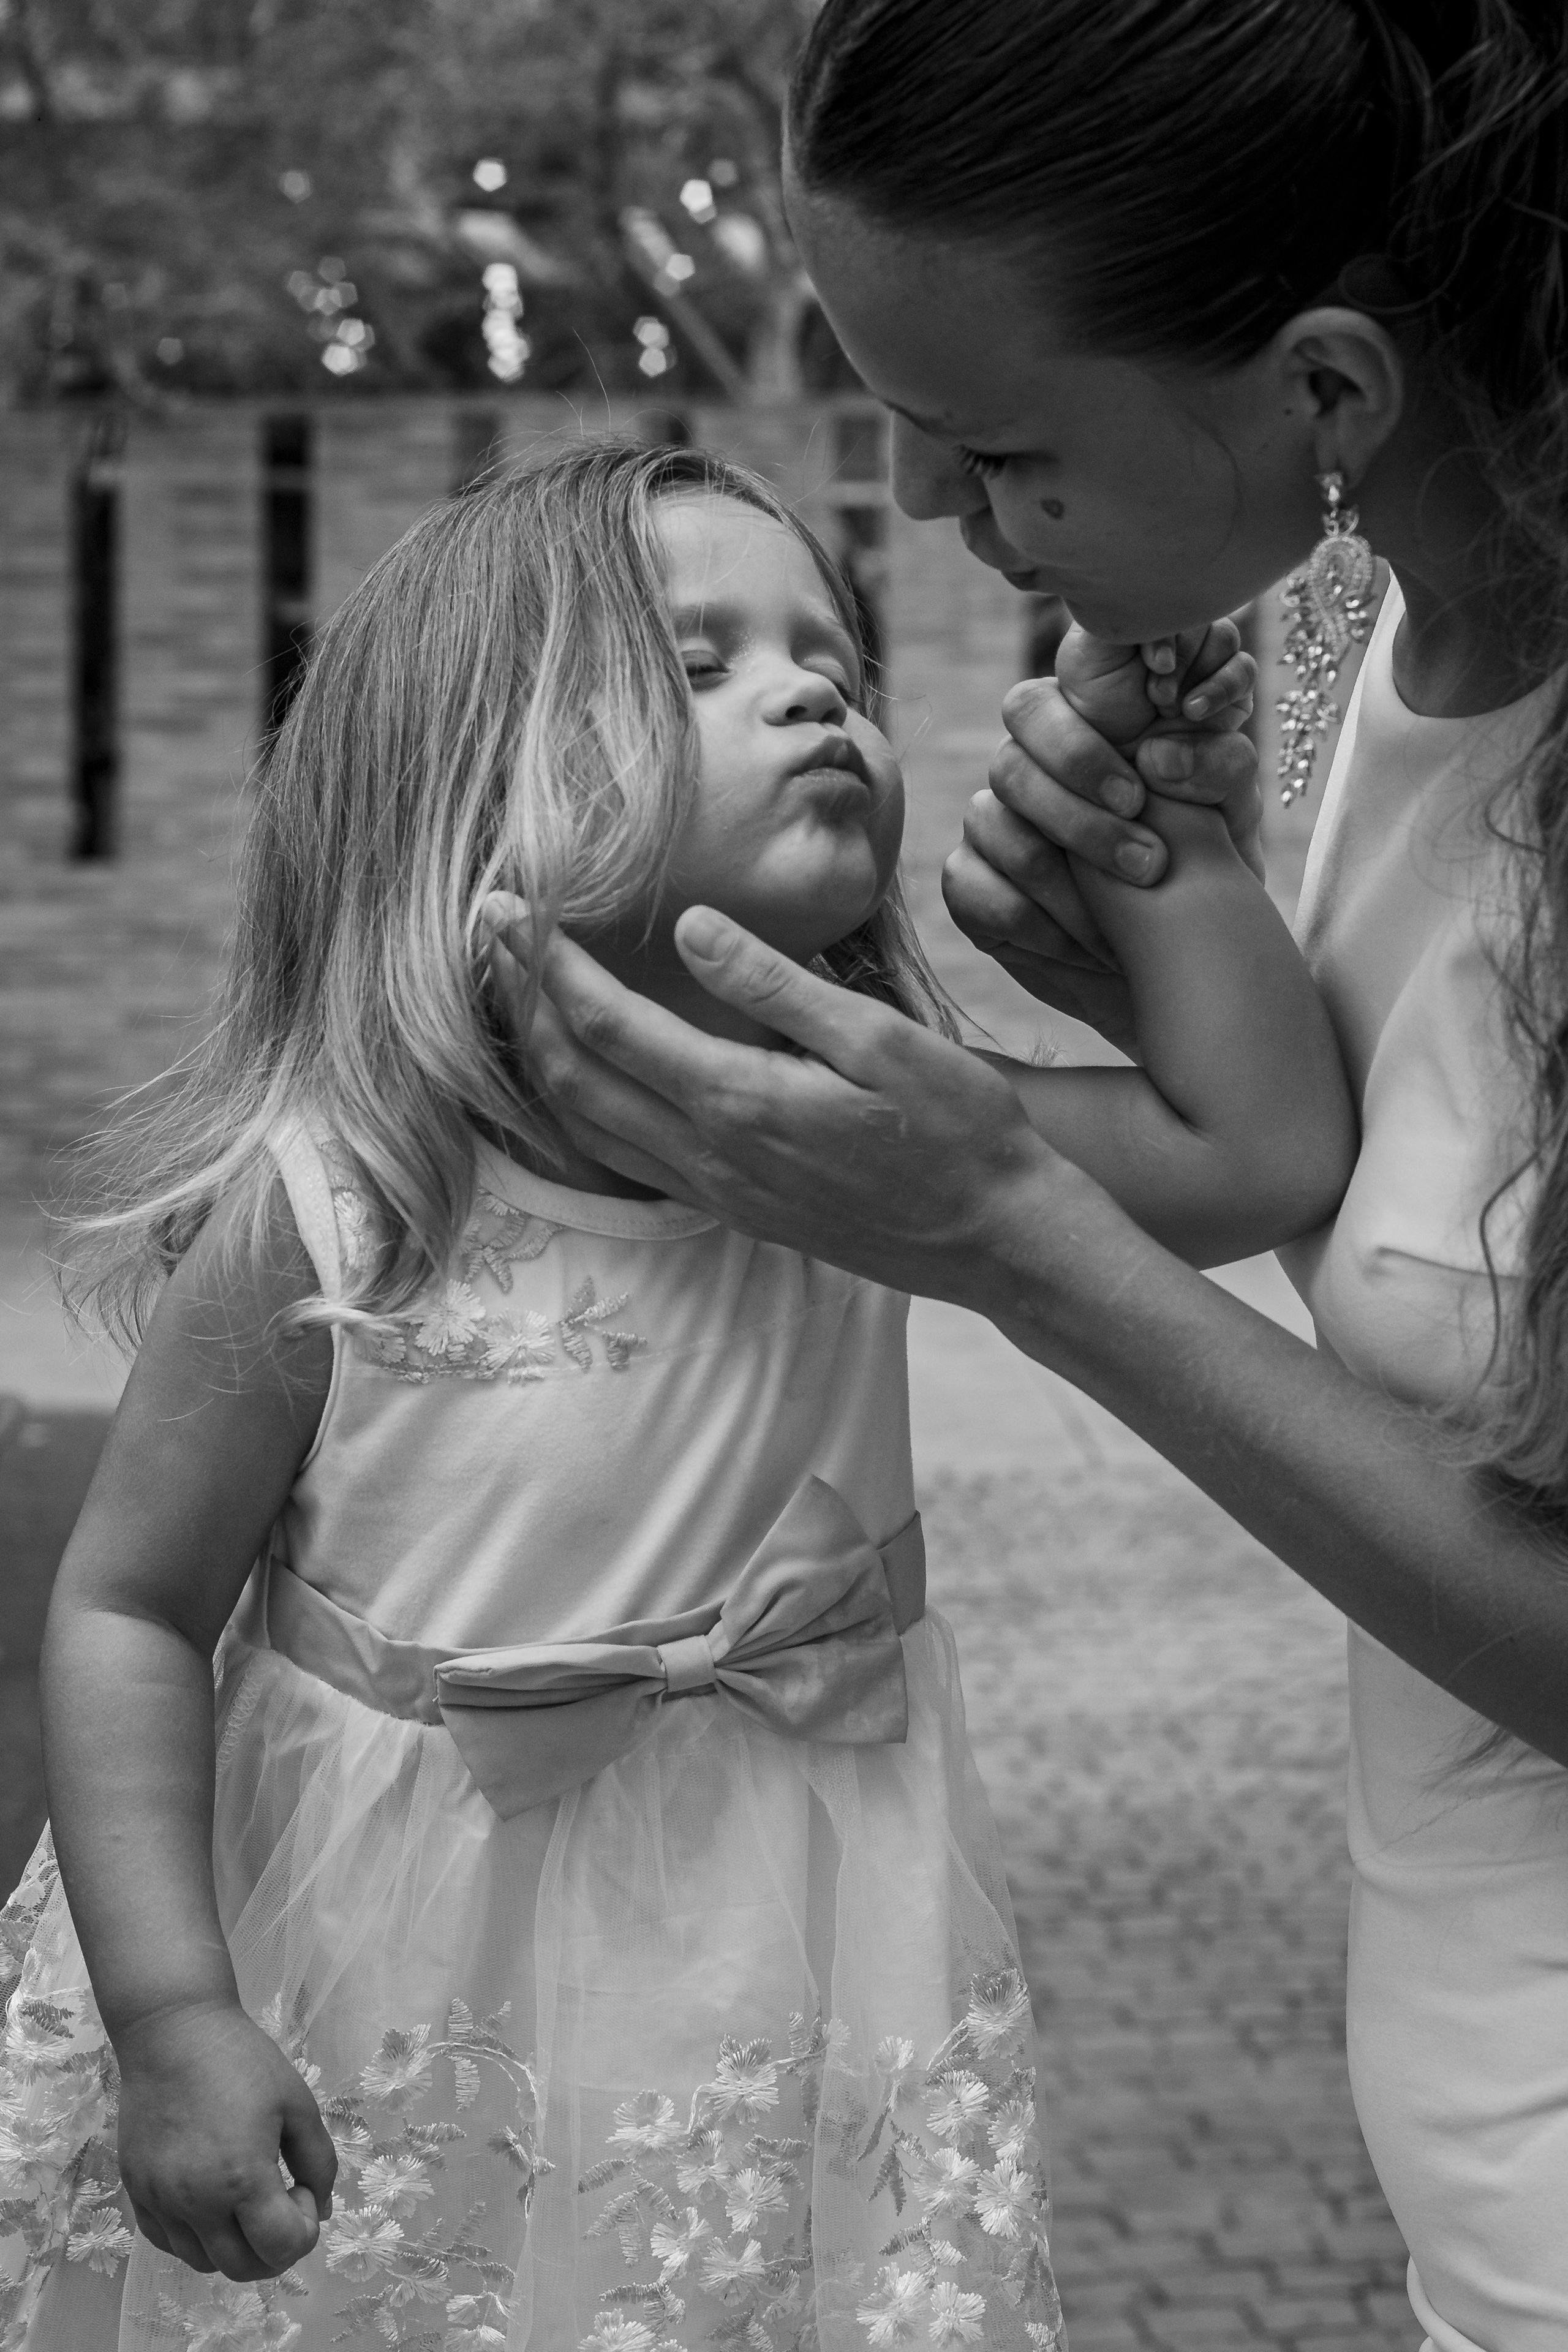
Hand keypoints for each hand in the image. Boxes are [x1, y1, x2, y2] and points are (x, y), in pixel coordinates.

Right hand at [116, 2000, 336, 2278]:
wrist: (173, 2032)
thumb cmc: (243, 2061)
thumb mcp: (298, 2104)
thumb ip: (319, 2162)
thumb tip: (323, 2209)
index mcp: (241, 2182)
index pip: (281, 2249)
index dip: (306, 2228)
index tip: (302, 2188)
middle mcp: (195, 2204)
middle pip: (242, 2268)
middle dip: (274, 2248)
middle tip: (283, 2203)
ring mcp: (159, 2202)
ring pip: (202, 2262)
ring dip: (235, 2246)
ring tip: (247, 2200)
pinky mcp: (136, 2192)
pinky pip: (168, 2241)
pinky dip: (196, 2237)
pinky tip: (210, 2201)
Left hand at [485, 897, 1067, 1308]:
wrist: (995, 1237)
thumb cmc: (956, 1130)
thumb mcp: (881, 1039)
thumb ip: (777, 986)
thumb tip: (694, 929)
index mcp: (738, 1103)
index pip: (605, 1025)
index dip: (545, 962)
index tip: (510, 906)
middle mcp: (708, 1156)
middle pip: (570, 1078)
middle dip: (518, 1001)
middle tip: (492, 935)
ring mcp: (717, 1191)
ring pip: (586, 1125)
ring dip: (541, 1055)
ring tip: (521, 991)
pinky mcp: (733, 1208)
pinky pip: (624, 1155)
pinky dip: (581, 1103)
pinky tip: (586, 1069)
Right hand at [941, 644, 1262, 1041]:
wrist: (1178, 957)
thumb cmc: (1202, 865)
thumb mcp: (1229, 812)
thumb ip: (1216, 765)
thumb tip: (1160, 757)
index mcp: (1075, 732)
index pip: (1036, 707)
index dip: (1077, 750)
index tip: (1138, 800)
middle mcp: (1022, 772)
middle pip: (1009, 766)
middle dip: (1077, 820)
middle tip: (1146, 867)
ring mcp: (989, 827)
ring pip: (993, 830)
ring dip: (1066, 888)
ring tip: (1124, 928)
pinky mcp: (970, 886)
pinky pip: (975, 891)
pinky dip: (1037, 927)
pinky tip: (1085, 950)